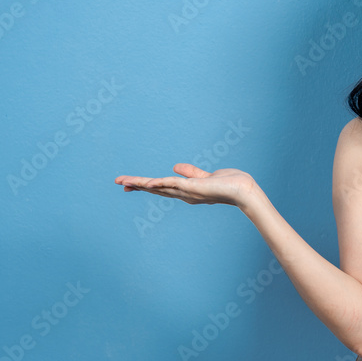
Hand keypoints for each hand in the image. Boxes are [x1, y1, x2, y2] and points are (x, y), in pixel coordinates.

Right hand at [114, 163, 256, 207]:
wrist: (243, 190)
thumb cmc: (228, 184)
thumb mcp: (204, 176)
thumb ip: (191, 172)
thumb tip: (175, 166)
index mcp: (185, 191)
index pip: (160, 187)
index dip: (144, 185)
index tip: (128, 183)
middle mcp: (183, 194)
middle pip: (155, 188)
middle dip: (136, 185)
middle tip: (117, 182)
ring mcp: (187, 192)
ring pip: (159, 186)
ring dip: (141, 184)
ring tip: (124, 181)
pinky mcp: (193, 188)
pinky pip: (172, 184)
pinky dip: (159, 183)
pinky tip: (147, 183)